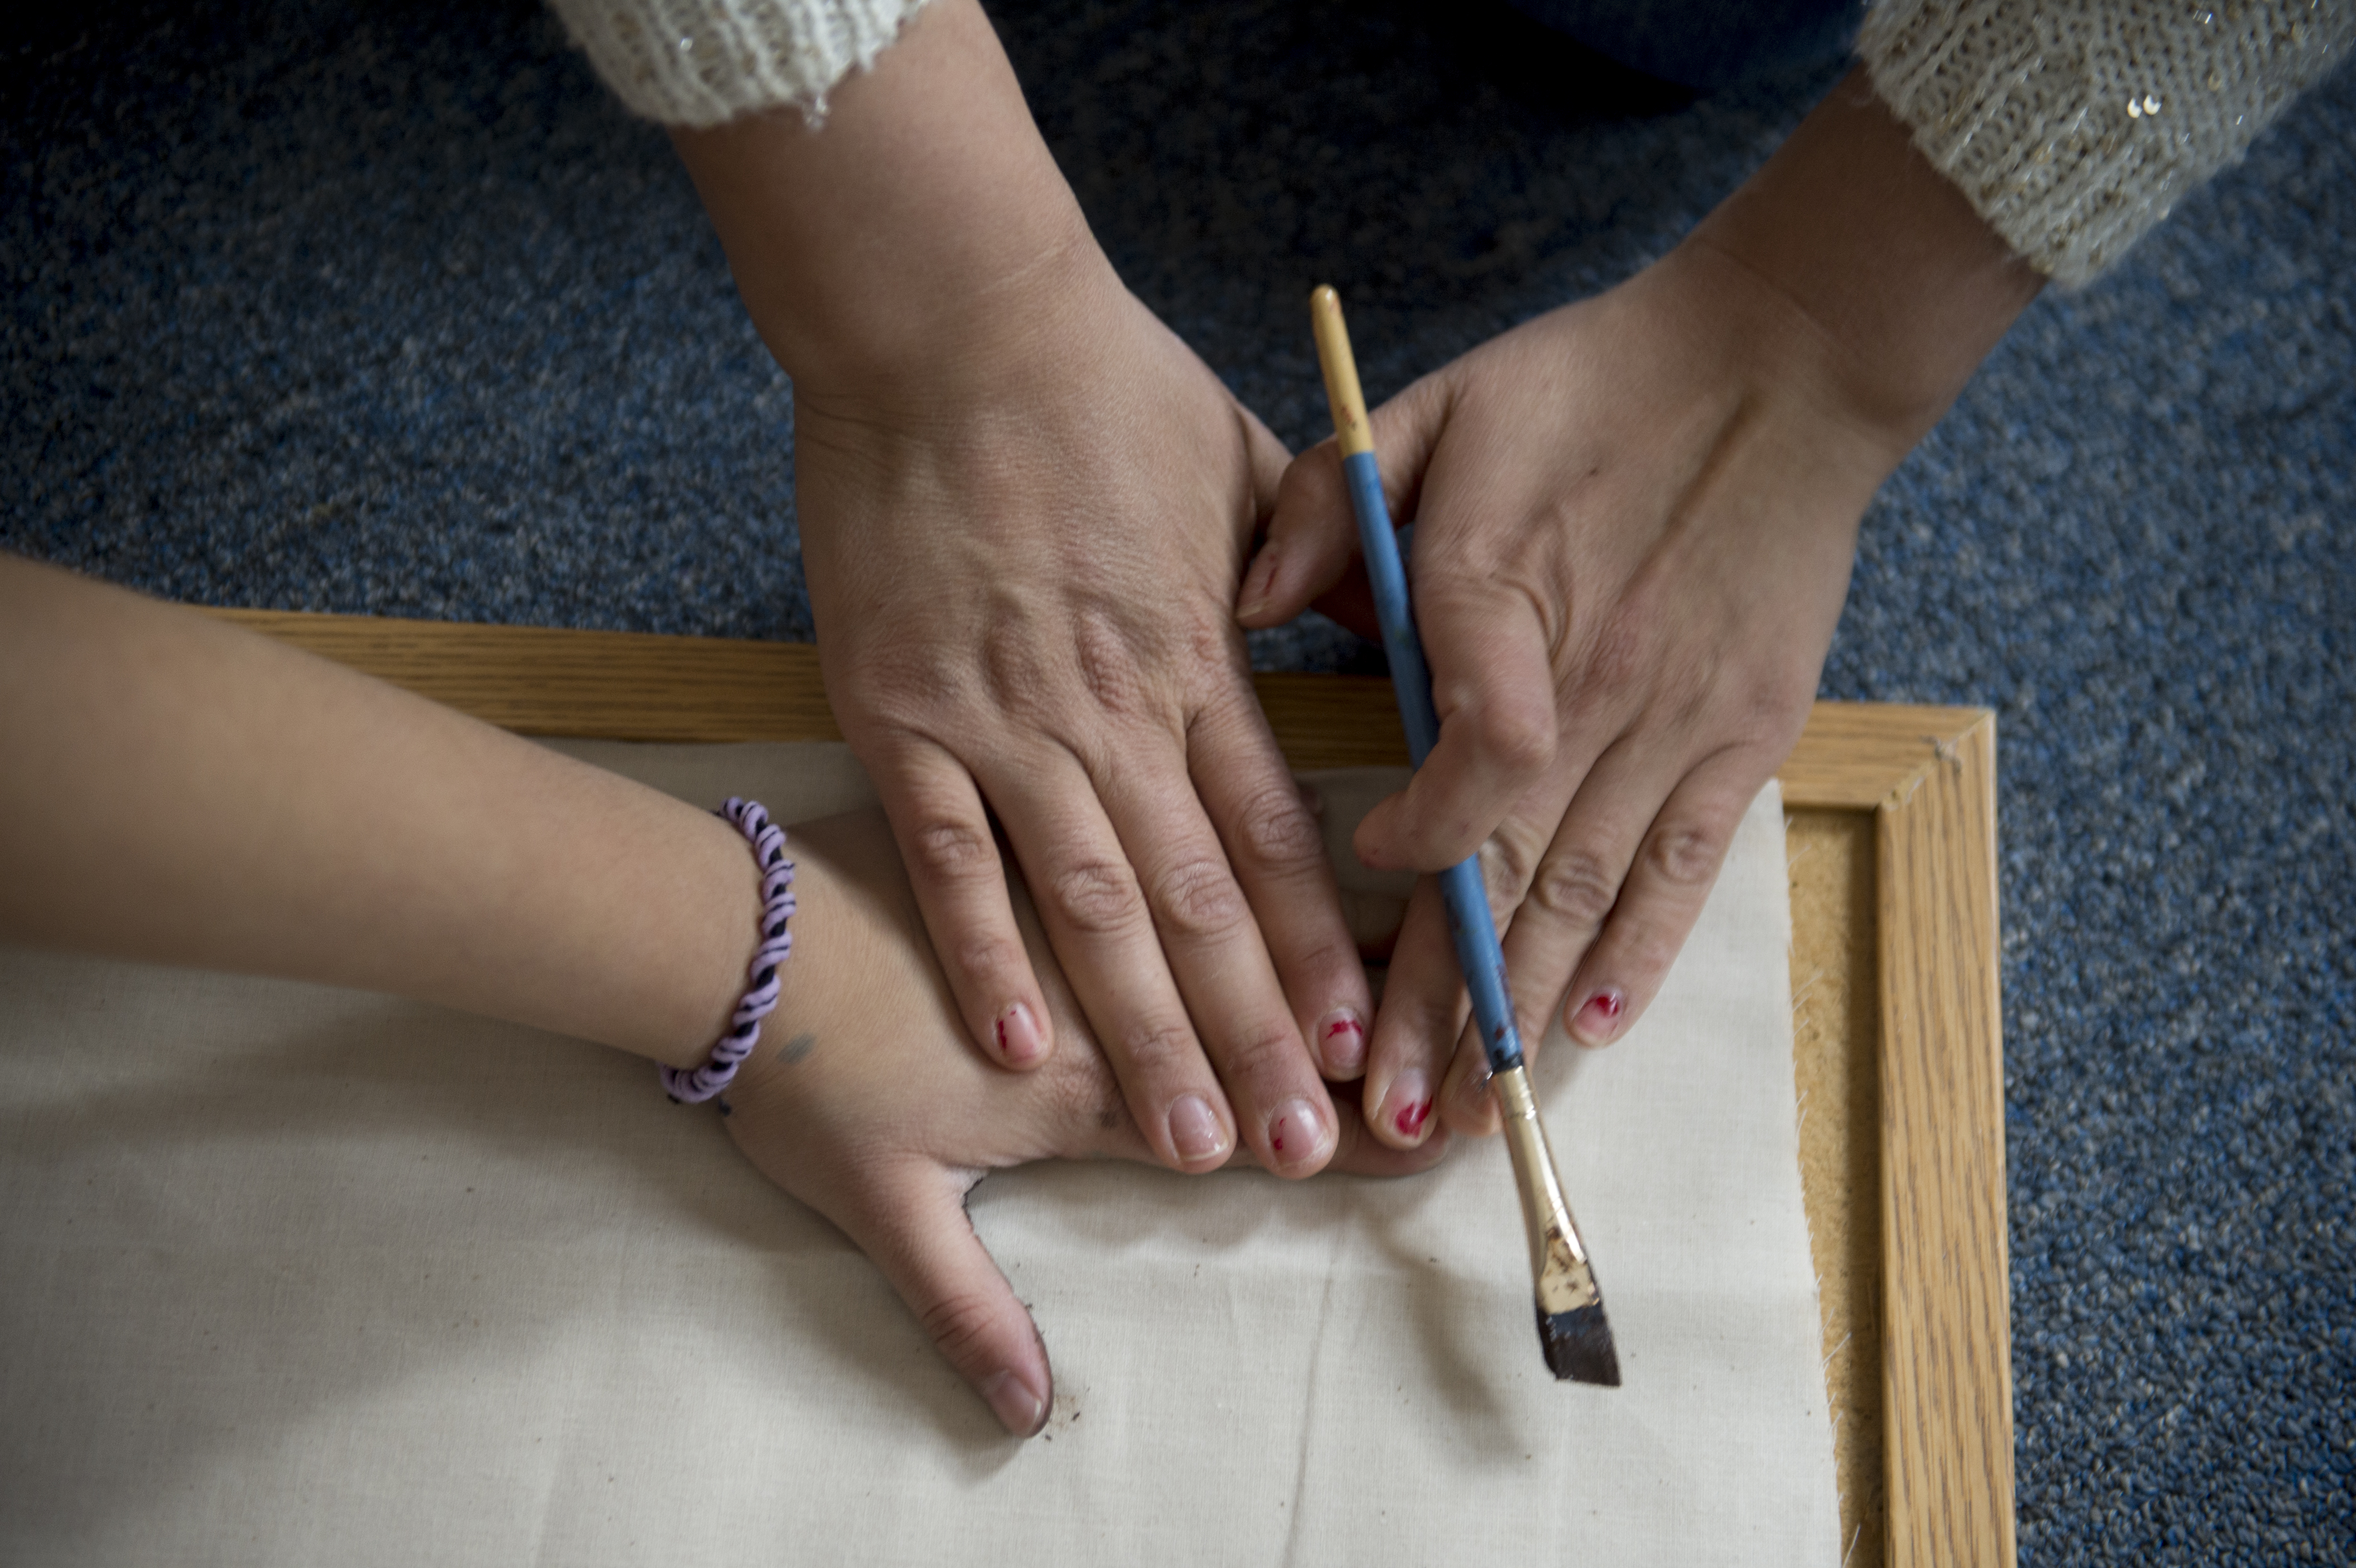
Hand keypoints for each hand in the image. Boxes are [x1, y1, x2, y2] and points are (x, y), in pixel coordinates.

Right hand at [671, 0, 1370, 1180]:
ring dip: (1144, 1033)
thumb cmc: (1098, 379)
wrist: (947, 320)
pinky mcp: (901, 715)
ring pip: (1094, 907)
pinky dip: (985, 951)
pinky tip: (1019, 1046)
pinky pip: (952, 855)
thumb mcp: (1244, 459)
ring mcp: (1002, 721)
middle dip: (1255, 1035)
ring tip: (1188, 1140)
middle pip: (1201, 903)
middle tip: (1297, 1151)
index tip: (1363, 1042)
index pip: (1276, 834)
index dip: (1321, 950)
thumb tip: (1384, 633)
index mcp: (1198, 654)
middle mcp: (1113, 709)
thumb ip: (1313, 566)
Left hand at [718, 807, 1445, 1436]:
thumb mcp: (877, 1203)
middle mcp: (1101, 988)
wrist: (721, 933)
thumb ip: (964, 1304)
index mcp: (1076, 1084)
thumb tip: (1024, 1410)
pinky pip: (1167, 826)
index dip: (1327, 1133)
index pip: (1230, 1118)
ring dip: (1333, 941)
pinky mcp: (1044, 821)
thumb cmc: (798, 1071)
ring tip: (1428, 949)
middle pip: (1258, 1016)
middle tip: (1464, 1037)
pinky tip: (1311, 831)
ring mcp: (1080, 894)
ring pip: (1236, 915)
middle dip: (1368, 1041)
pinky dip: (1247, 843)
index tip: (1422, 1139)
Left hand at [1238, 72, 2040, 1141]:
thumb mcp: (1439, 404)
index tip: (1369, 874)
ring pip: (1587, 893)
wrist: (1782, 359)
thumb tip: (1253, 601)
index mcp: (1507, 598)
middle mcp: (1594, 682)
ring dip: (1523, 1011)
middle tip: (1384, 1116)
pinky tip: (1593, 1029)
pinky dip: (1641, 954)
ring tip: (1470, 1114)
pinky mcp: (1745, 736)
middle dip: (1439, 1001)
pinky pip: (1685, 867)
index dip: (1410, 846)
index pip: (1460, 764)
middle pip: (1509, 870)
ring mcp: (1676, 721)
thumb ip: (1337, 498)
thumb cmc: (1594, 382)